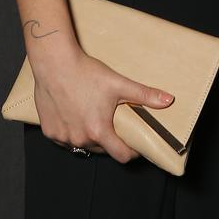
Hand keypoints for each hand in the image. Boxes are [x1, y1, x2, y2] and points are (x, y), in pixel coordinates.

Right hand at [31, 50, 174, 163]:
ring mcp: (62, 137)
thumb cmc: (86, 72)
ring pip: (82, 145)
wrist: (55, 63)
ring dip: (90, 137)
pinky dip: (71, 132)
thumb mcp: (118, 83)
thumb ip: (144, 94)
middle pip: (102, 150)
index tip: (136, 144)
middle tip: (114, 123)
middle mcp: (79, 139)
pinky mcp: (49, 131)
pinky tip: (75, 116)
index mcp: (98, 131)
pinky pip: (64, 139)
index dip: (132, 152)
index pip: (121, 156)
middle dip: (110, 140)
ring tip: (94, 118)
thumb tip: (169, 100)